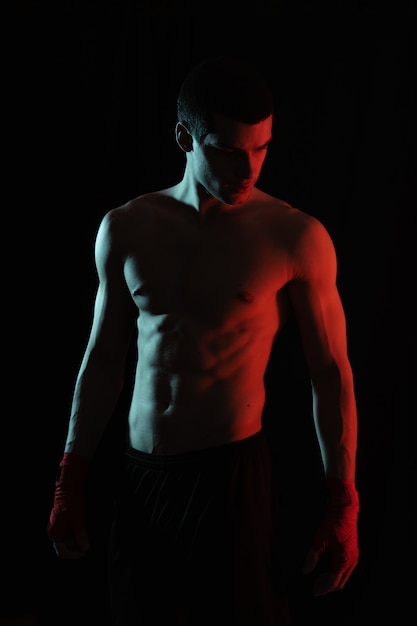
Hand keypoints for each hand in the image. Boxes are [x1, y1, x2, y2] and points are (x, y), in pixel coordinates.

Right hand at [47, 452, 89, 558]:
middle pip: (64, 547)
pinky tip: (82, 530)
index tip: (85, 551)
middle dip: (75, 548)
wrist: (68, 487)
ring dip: (75, 541)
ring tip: (86, 536)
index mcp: (55, 534)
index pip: (63, 552)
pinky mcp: (59, 521)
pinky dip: (74, 534)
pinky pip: (66, 532)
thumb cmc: (72, 503)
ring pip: (65, 540)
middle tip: (87, 545)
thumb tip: (85, 548)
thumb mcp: (79, 521)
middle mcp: (53, 532)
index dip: (75, 554)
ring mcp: (55, 526)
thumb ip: (81, 536)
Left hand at [303, 480, 358, 595]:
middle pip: (340, 582)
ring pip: (344, 576)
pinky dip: (336, 573)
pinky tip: (326, 571)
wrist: (345, 509)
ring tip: (318, 581)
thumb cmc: (333, 523)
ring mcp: (354, 557)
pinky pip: (345, 569)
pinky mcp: (352, 552)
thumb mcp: (319, 539)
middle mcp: (352, 560)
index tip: (313, 592)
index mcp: (345, 559)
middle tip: (314, 588)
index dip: (323, 588)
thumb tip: (305, 571)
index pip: (334, 581)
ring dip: (331, 581)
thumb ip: (312, 556)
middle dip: (327, 587)